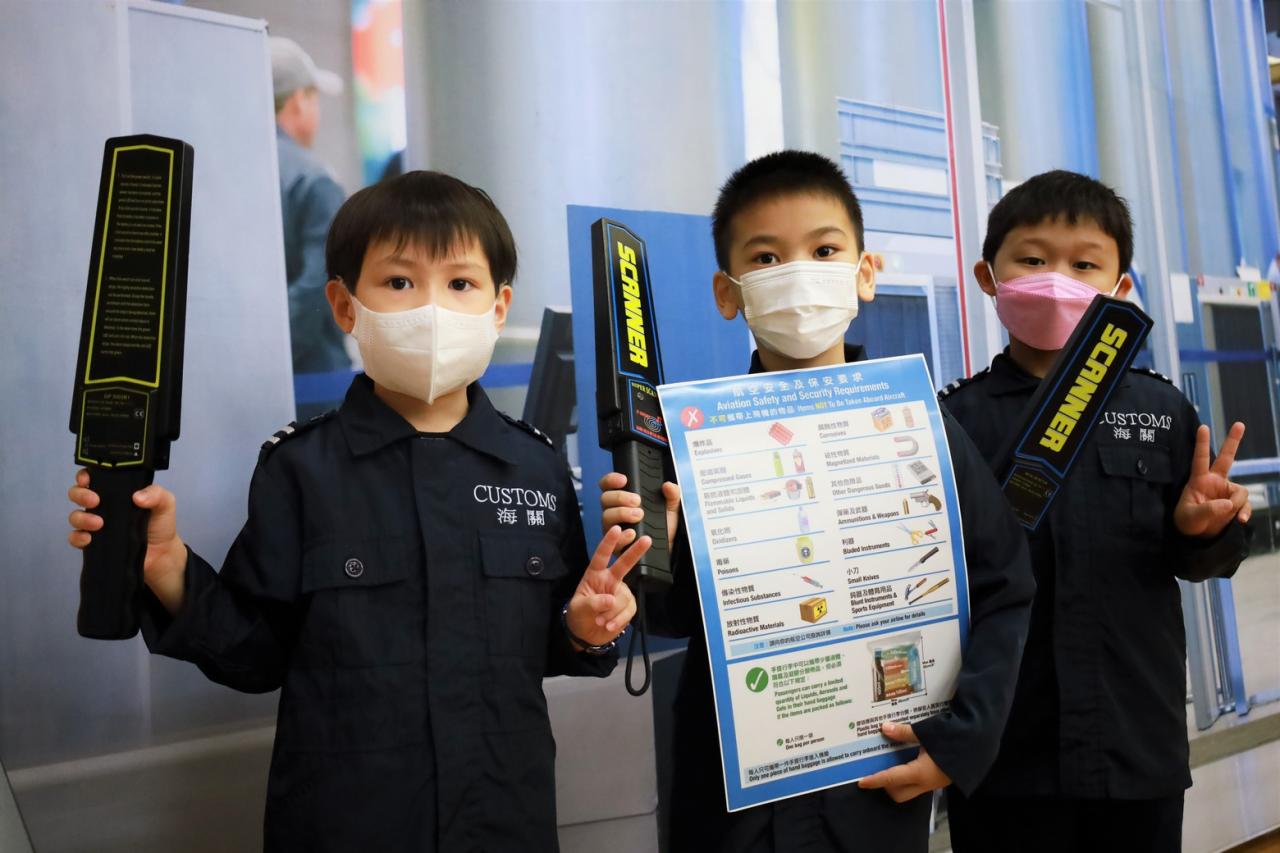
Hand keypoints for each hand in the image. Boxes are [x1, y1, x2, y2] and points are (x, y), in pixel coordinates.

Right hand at [67, 469, 188, 612]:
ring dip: (81, 518)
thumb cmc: (161, 524)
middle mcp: (103, 506)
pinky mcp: (94, 543)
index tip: (88, 480)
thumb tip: (137, 496)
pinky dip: (77, 537)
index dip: (85, 476)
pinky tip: (89, 538)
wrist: (162, 554)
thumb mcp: (165, 503)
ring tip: (99, 523)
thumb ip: (156, 494)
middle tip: (95, 501)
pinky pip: (75, 538)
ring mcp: (96, 524)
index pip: (94, 478)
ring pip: (75, 516)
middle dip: (80, 494)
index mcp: (117, 492)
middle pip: (77, 494)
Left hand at [565, 525, 650, 646]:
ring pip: (623, 597)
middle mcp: (610, 579)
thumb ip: (593, 603)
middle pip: (624, 564)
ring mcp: (620, 592)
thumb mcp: (579, 609)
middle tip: (647, 539)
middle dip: (635, 552)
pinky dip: (619, 620)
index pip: (601, 556)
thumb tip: (610, 600)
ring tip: (600, 621)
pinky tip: (609, 626)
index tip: (616, 528)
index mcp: (594, 574)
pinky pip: (629, 611)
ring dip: (612, 613)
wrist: (586, 634)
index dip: (608, 542)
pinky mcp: (628, 606)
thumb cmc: (579, 615)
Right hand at [598, 471, 680, 552]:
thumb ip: (672, 495)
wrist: (667, 550)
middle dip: (620, 497)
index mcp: (623, 500)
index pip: (608, 485)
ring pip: (606, 516)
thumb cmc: (663, 527)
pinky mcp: (616, 545)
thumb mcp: (671, 509)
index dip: (611, 480)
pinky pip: (612, 540)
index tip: (624, 480)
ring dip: (621, 513)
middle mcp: (614, 512)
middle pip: (605, 498)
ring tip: (639, 516)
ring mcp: (613, 529)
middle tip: (637, 501)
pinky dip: (622, 536)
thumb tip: (668, 486)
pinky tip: (633, 533)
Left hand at [856, 722, 950, 801]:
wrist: (982, 742)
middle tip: (877, 768)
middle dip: (886, 785)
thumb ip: (904, 732)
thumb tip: (884, 728)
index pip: (891, 780)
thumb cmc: (954, 737)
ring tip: (891, 762)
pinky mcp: (942, 778)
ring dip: (899, 780)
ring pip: (910, 789)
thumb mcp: (927, 732)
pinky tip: (910, 759)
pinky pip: (920, 783)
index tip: (861, 782)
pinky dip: (910, 775)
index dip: (875, 781)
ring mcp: (936, 783)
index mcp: (920, 773)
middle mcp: (927, 783)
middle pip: (899, 793)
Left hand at [1174, 422, 1251, 536]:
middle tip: (1239, 423)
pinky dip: (1244, 512)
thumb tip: (1228, 504)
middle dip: (1233, 441)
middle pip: (1226, 458)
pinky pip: (1245, 505)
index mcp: (1198, 480)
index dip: (1201, 444)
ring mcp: (1226, 491)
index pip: (1199, 459)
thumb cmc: (1187, 522)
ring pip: (1240, 492)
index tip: (1202, 427)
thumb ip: (1209, 510)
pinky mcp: (1235, 503)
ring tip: (1229, 516)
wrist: (1195, 536)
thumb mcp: (1192, 517)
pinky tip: (1241, 521)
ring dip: (1237, 505)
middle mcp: (1214, 482)